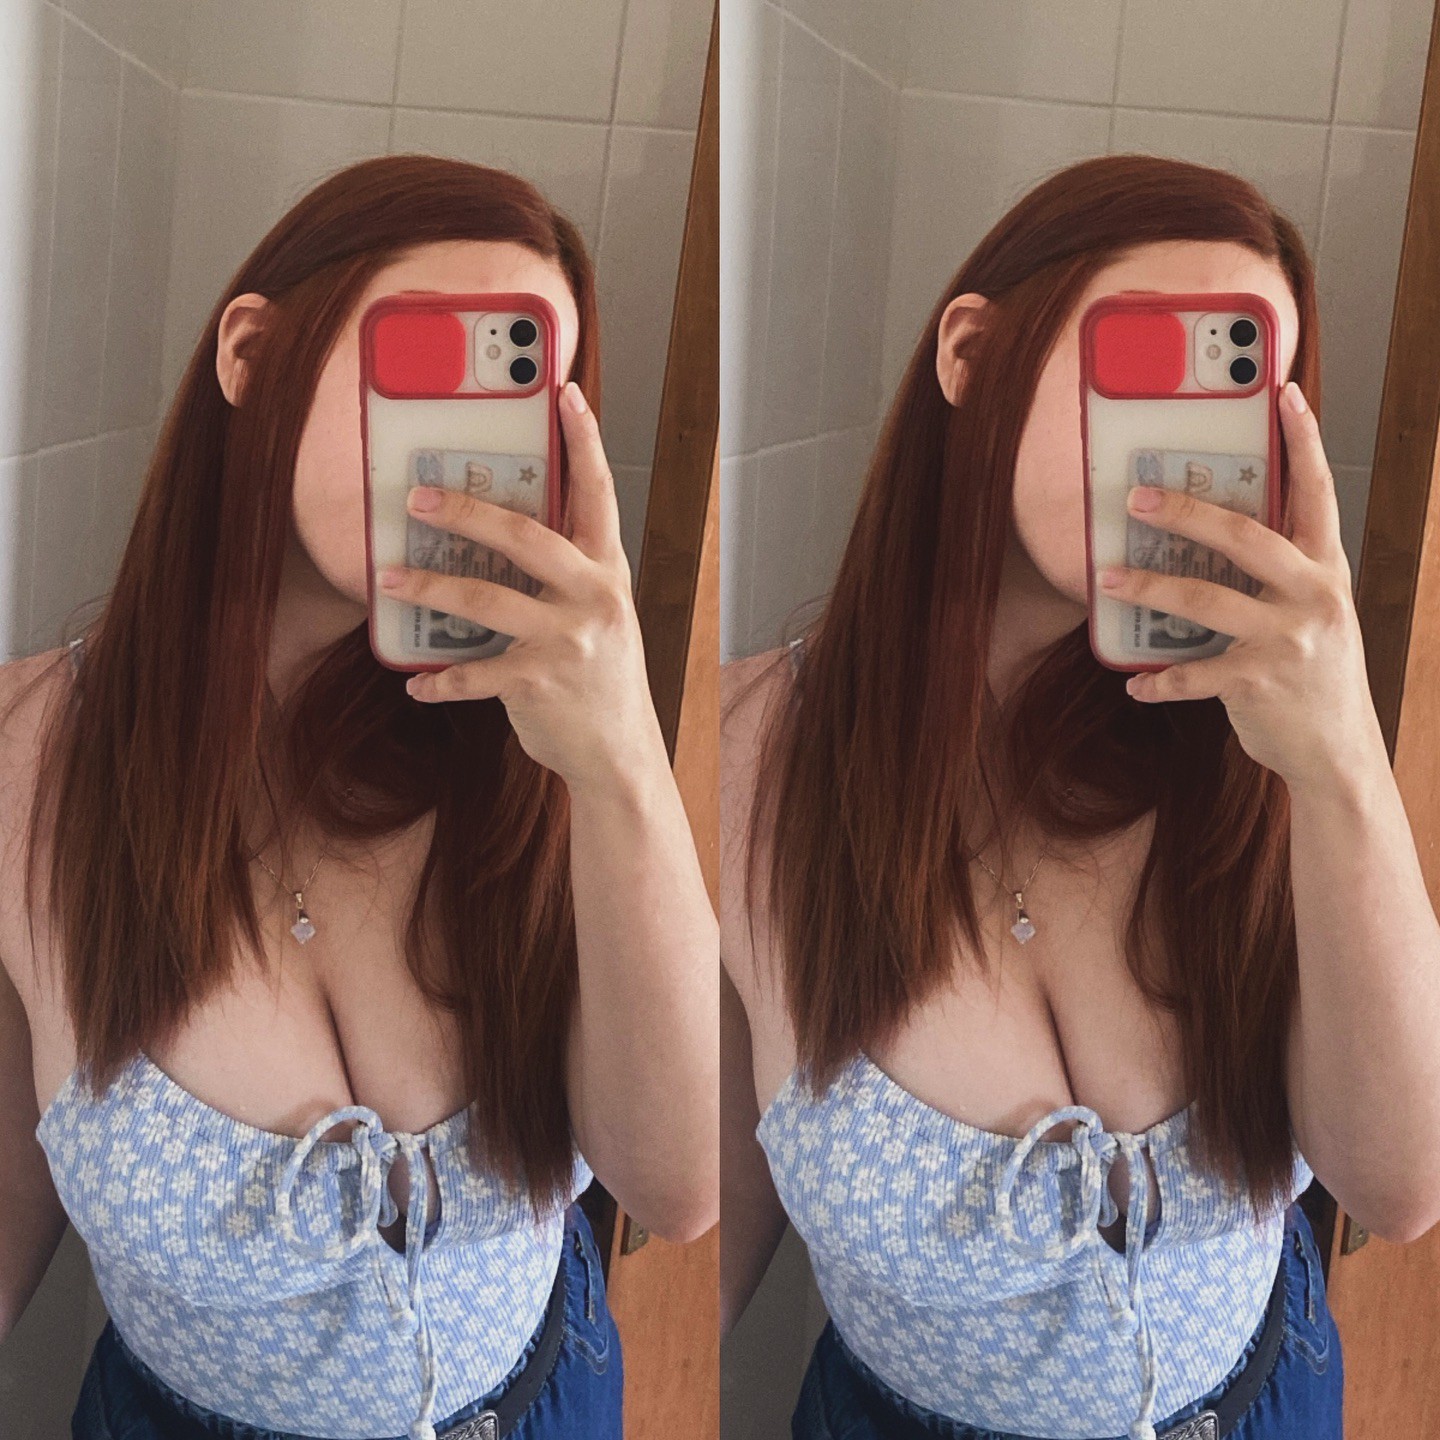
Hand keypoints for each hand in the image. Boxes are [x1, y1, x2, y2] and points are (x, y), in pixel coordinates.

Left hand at [376, 381, 666, 794]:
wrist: (620, 752)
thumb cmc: (601, 676)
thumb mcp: (600, 614)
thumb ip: (566, 573)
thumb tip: (501, 532)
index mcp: (607, 571)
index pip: (599, 493)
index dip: (584, 440)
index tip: (565, 391)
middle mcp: (593, 597)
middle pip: (525, 538)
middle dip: (466, 513)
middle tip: (416, 499)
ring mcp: (567, 641)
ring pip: (484, 600)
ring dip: (428, 588)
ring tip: (387, 580)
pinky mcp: (537, 683)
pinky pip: (472, 674)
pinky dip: (438, 681)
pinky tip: (415, 684)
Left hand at [1095, 381, 1386, 791]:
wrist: (1339, 750)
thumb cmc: (1314, 670)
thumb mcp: (1313, 610)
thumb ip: (1279, 571)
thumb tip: (1212, 530)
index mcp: (1324, 568)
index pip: (1317, 491)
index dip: (1302, 440)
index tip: (1282, 392)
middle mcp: (1312, 596)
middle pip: (1244, 538)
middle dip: (1186, 513)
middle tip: (1136, 497)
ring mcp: (1287, 639)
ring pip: (1204, 601)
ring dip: (1148, 590)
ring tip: (1106, 581)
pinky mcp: (1257, 682)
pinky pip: (1192, 675)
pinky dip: (1158, 681)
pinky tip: (1134, 684)